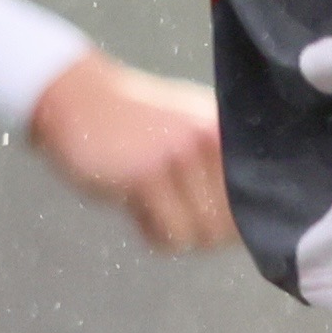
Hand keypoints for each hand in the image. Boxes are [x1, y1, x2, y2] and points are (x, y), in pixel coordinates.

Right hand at [22, 50, 237, 254]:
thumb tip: (250, 209)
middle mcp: (210, 142)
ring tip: (155, 215)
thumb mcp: (188, 123)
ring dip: (179, 235)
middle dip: (205, 233)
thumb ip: (219, 156)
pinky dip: (155, 236)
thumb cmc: (130, 118)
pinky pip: (169, 234)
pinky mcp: (144, 177)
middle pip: (231, 223)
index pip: (257, 198)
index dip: (235, 220)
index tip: (210, 219)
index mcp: (227, 131)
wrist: (74, 96)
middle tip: (177, 220)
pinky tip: (139, 215)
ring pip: (202, 233)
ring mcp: (178, 159)